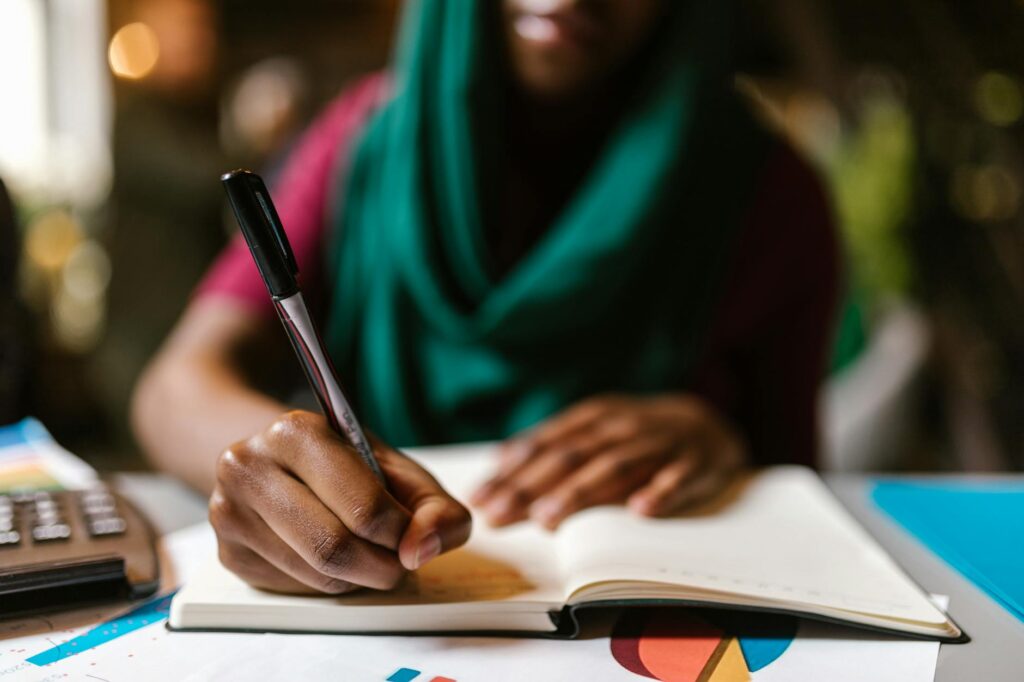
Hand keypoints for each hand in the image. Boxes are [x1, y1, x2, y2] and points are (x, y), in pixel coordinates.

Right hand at [209, 410, 471, 594]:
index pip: (363, 506)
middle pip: (333, 547)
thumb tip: (422, 550)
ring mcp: (229, 511)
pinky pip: (294, 589)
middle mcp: (249, 466)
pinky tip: (334, 559)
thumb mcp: (401, 472)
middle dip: (382, 566)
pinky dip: (329, 584)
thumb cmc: (349, 467)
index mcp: (295, 432)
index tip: (414, 535)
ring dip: (358, 579)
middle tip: (399, 562)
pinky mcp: (228, 553)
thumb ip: (435, 508)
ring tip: (371, 556)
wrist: (282, 459)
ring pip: (315, 574)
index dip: (402, 533)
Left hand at [470, 394, 746, 529]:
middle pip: (571, 457)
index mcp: (594, 417)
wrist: (706, 422)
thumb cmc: (636, 433)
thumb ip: (552, 443)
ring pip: (615, 466)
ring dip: (579, 492)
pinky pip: (678, 477)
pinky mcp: (695, 462)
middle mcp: (622, 426)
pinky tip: (641, 511)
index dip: (511, 471)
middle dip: (531, 487)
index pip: (546, 445)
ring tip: (548, 518)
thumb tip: (500, 461)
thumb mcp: (594, 427)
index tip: (480, 497)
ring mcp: (659, 443)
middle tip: (499, 515)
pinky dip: (661, 492)